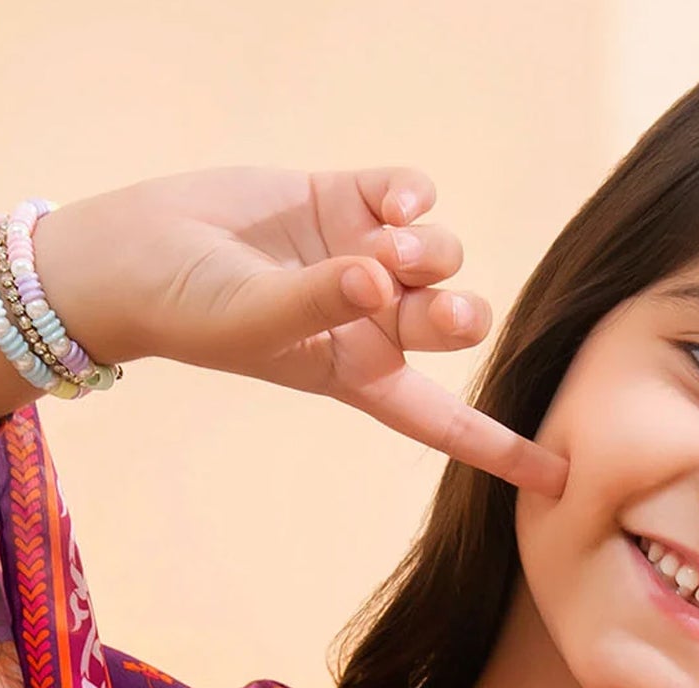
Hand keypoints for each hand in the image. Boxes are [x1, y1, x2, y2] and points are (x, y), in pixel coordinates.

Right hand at [36, 167, 565, 492]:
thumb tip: (380, 278)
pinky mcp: (348, 200)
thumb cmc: (190, 310)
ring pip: (441, 256)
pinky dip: (413, 195)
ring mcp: (365, 258)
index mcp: (360, 376)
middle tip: (440, 303)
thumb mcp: (254, 321)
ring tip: (381, 241)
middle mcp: (374, 322)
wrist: (136, 252)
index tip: (562, 481)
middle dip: (459, 316)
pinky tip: (391, 199)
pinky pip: (411, 195)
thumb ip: (319, 302)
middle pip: (453, 324)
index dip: (503, 449)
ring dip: (427, 250)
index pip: (445, 422)